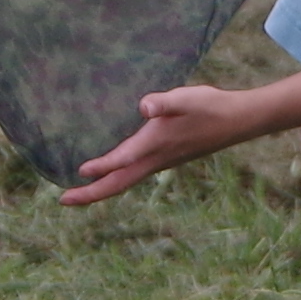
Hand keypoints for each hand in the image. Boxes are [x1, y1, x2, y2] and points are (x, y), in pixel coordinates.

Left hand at [63, 82, 272, 204]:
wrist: (237, 121)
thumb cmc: (210, 107)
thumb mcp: (186, 98)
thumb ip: (164, 102)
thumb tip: (145, 107)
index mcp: (156, 145)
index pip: (123, 160)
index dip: (101, 167)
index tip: (80, 172)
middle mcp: (156, 159)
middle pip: (119, 183)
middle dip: (91, 194)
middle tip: (63, 200)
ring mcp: (160, 162)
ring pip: (125, 181)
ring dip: (100, 189)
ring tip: (78, 192)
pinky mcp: (165, 158)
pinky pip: (133, 175)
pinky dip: (115, 179)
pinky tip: (108, 173)